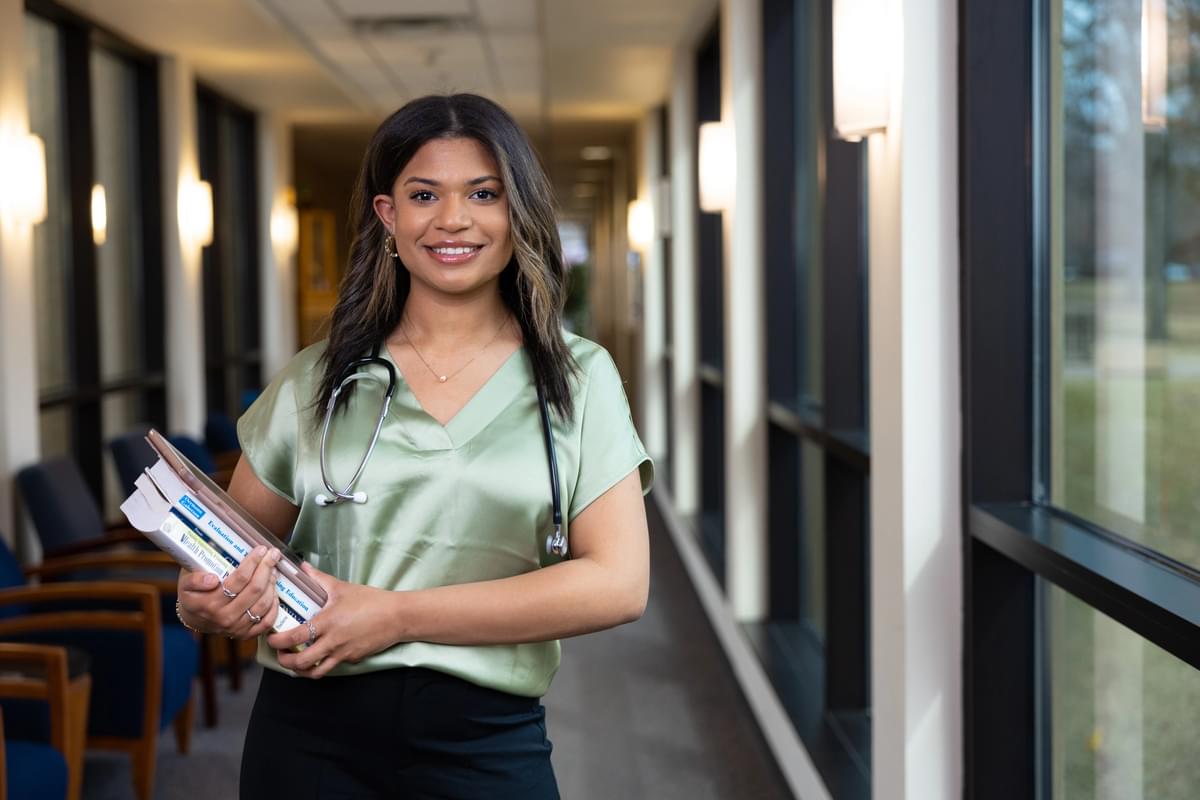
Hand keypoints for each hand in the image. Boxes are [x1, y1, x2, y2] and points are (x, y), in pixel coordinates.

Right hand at [177, 546, 281, 639]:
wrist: (194, 619)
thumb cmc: (193, 595)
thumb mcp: (186, 583)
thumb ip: (195, 579)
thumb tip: (212, 579)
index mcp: (209, 603)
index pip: (239, 579)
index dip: (253, 562)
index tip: (261, 549)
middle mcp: (224, 617)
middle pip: (255, 590)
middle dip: (267, 568)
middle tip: (273, 554)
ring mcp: (236, 627)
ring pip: (263, 604)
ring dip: (272, 584)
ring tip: (273, 570)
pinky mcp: (245, 634)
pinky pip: (267, 621)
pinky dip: (274, 606)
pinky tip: (274, 591)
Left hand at [267, 562, 402, 678]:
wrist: (397, 617)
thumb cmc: (371, 600)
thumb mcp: (343, 588)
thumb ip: (319, 579)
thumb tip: (302, 567)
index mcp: (327, 622)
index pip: (294, 637)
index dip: (278, 641)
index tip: (270, 637)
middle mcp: (332, 642)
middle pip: (300, 662)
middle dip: (285, 661)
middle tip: (280, 653)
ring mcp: (342, 653)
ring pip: (315, 672)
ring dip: (300, 670)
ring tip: (295, 661)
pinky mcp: (352, 659)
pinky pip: (332, 666)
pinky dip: (320, 665)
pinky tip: (319, 655)